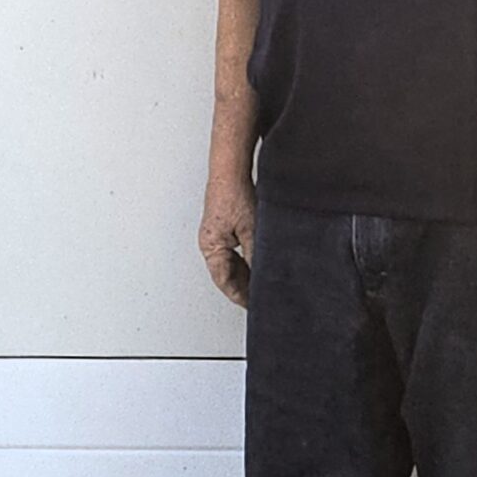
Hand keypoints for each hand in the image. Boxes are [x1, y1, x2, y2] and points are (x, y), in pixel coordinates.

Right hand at [198, 174, 254, 307]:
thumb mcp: (252, 231)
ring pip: (233, 264)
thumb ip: (257, 257)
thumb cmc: (234, 194)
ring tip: (265, 283)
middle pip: (227, 275)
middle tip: (263, 298)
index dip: (241, 296)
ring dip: (247, 274)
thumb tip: (266, 277)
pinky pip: (236, 252)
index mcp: (211, 247)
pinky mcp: (226, 226)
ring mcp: (217, 235)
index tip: (255, 307)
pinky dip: (248, 260)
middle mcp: (211, 243)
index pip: (225, 282)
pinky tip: (262, 262)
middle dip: (245, 287)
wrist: (231, 168)